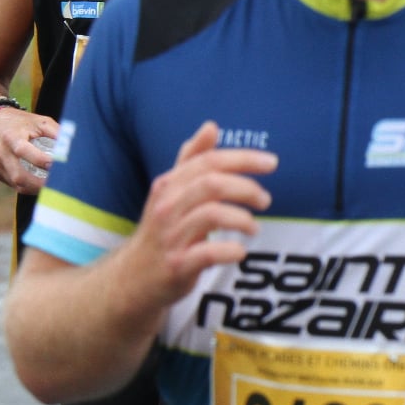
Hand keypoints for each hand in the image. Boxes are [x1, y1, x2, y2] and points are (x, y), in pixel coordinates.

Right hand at [0, 107, 57, 194]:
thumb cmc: (22, 122)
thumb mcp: (41, 121)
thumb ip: (57, 132)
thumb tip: (74, 145)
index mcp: (11, 137)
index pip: (24, 152)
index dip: (41, 161)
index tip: (59, 166)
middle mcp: (0, 152)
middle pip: (19, 175)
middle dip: (40, 184)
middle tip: (59, 186)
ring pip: (16, 184)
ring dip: (36, 189)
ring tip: (54, 189)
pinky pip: (12, 185)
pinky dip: (28, 187)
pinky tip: (41, 185)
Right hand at [116, 121, 276, 307]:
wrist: (131, 279)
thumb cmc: (162, 230)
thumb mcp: (171, 192)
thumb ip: (192, 160)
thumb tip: (211, 126)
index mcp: (169, 185)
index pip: (209, 161)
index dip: (243, 158)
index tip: (272, 163)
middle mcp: (167, 207)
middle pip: (211, 184)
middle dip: (246, 188)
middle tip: (265, 200)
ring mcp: (170, 236)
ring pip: (211, 215)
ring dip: (242, 219)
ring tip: (254, 228)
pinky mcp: (177, 265)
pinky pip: (208, 253)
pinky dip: (230, 250)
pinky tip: (239, 252)